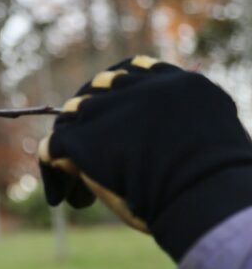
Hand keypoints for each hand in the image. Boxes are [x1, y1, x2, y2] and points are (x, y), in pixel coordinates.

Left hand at [39, 56, 251, 260]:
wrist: (205, 193)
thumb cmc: (218, 180)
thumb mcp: (210, 136)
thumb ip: (184, 124)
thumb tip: (165, 138)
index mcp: (176, 82)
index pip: (131, 71)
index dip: (114, 93)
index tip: (110, 118)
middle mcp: (138, 88)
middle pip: (95, 92)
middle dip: (92, 122)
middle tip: (97, 158)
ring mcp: (107, 110)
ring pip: (71, 119)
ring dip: (73, 149)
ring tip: (80, 185)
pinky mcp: (84, 137)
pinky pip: (51, 147)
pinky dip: (51, 173)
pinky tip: (61, 197)